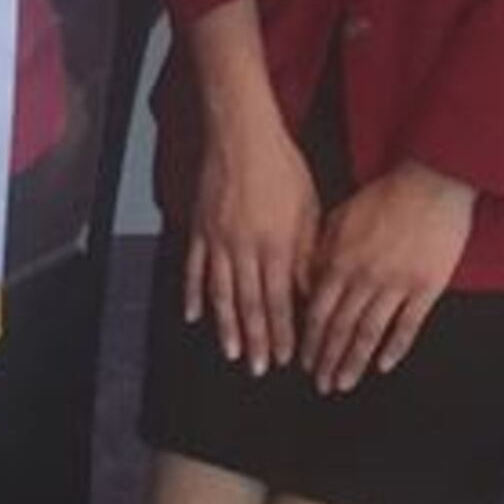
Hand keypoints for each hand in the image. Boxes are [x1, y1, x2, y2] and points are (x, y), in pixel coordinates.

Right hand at [183, 108, 320, 376]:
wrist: (241, 135)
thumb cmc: (282, 167)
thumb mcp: (309, 209)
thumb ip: (308, 252)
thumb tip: (310, 289)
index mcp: (278, 244)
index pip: (281, 299)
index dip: (284, 331)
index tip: (287, 357)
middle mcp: (245, 248)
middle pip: (250, 303)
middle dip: (257, 339)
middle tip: (259, 368)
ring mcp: (217, 240)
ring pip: (221, 292)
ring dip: (226, 326)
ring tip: (231, 352)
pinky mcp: (198, 228)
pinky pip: (193, 267)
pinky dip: (193, 293)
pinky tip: (193, 315)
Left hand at [300, 161, 475, 393]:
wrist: (430, 183)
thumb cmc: (383, 196)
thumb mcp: (339, 219)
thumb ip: (321, 253)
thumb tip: (307, 282)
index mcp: (339, 261)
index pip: (317, 310)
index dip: (309, 339)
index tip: (303, 360)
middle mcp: (364, 278)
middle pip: (340, 328)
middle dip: (327, 359)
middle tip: (321, 382)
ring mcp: (396, 285)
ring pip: (369, 332)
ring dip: (354, 362)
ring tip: (345, 382)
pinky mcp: (427, 287)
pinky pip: (407, 325)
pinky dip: (394, 348)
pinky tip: (383, 365)